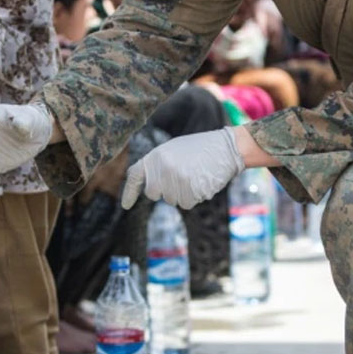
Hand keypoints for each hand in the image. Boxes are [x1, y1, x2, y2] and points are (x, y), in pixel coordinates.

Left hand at [121, 128, 244, 209]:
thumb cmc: (200, 149)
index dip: (129, 192)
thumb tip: (149, 186)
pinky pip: (186, 204)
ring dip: (182, 193)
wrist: (226, 148)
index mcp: (156, 155)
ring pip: (171, 200)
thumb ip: (158, 165)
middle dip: (164, 191)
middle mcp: (162, 168)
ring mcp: (175, 179)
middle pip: (153, 194)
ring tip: (195, 175)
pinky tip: (201, 182)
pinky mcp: (189, 190)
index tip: (126, 206)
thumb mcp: (174, 150)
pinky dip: (194, 198)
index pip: (135, 176)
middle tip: (180, 177)